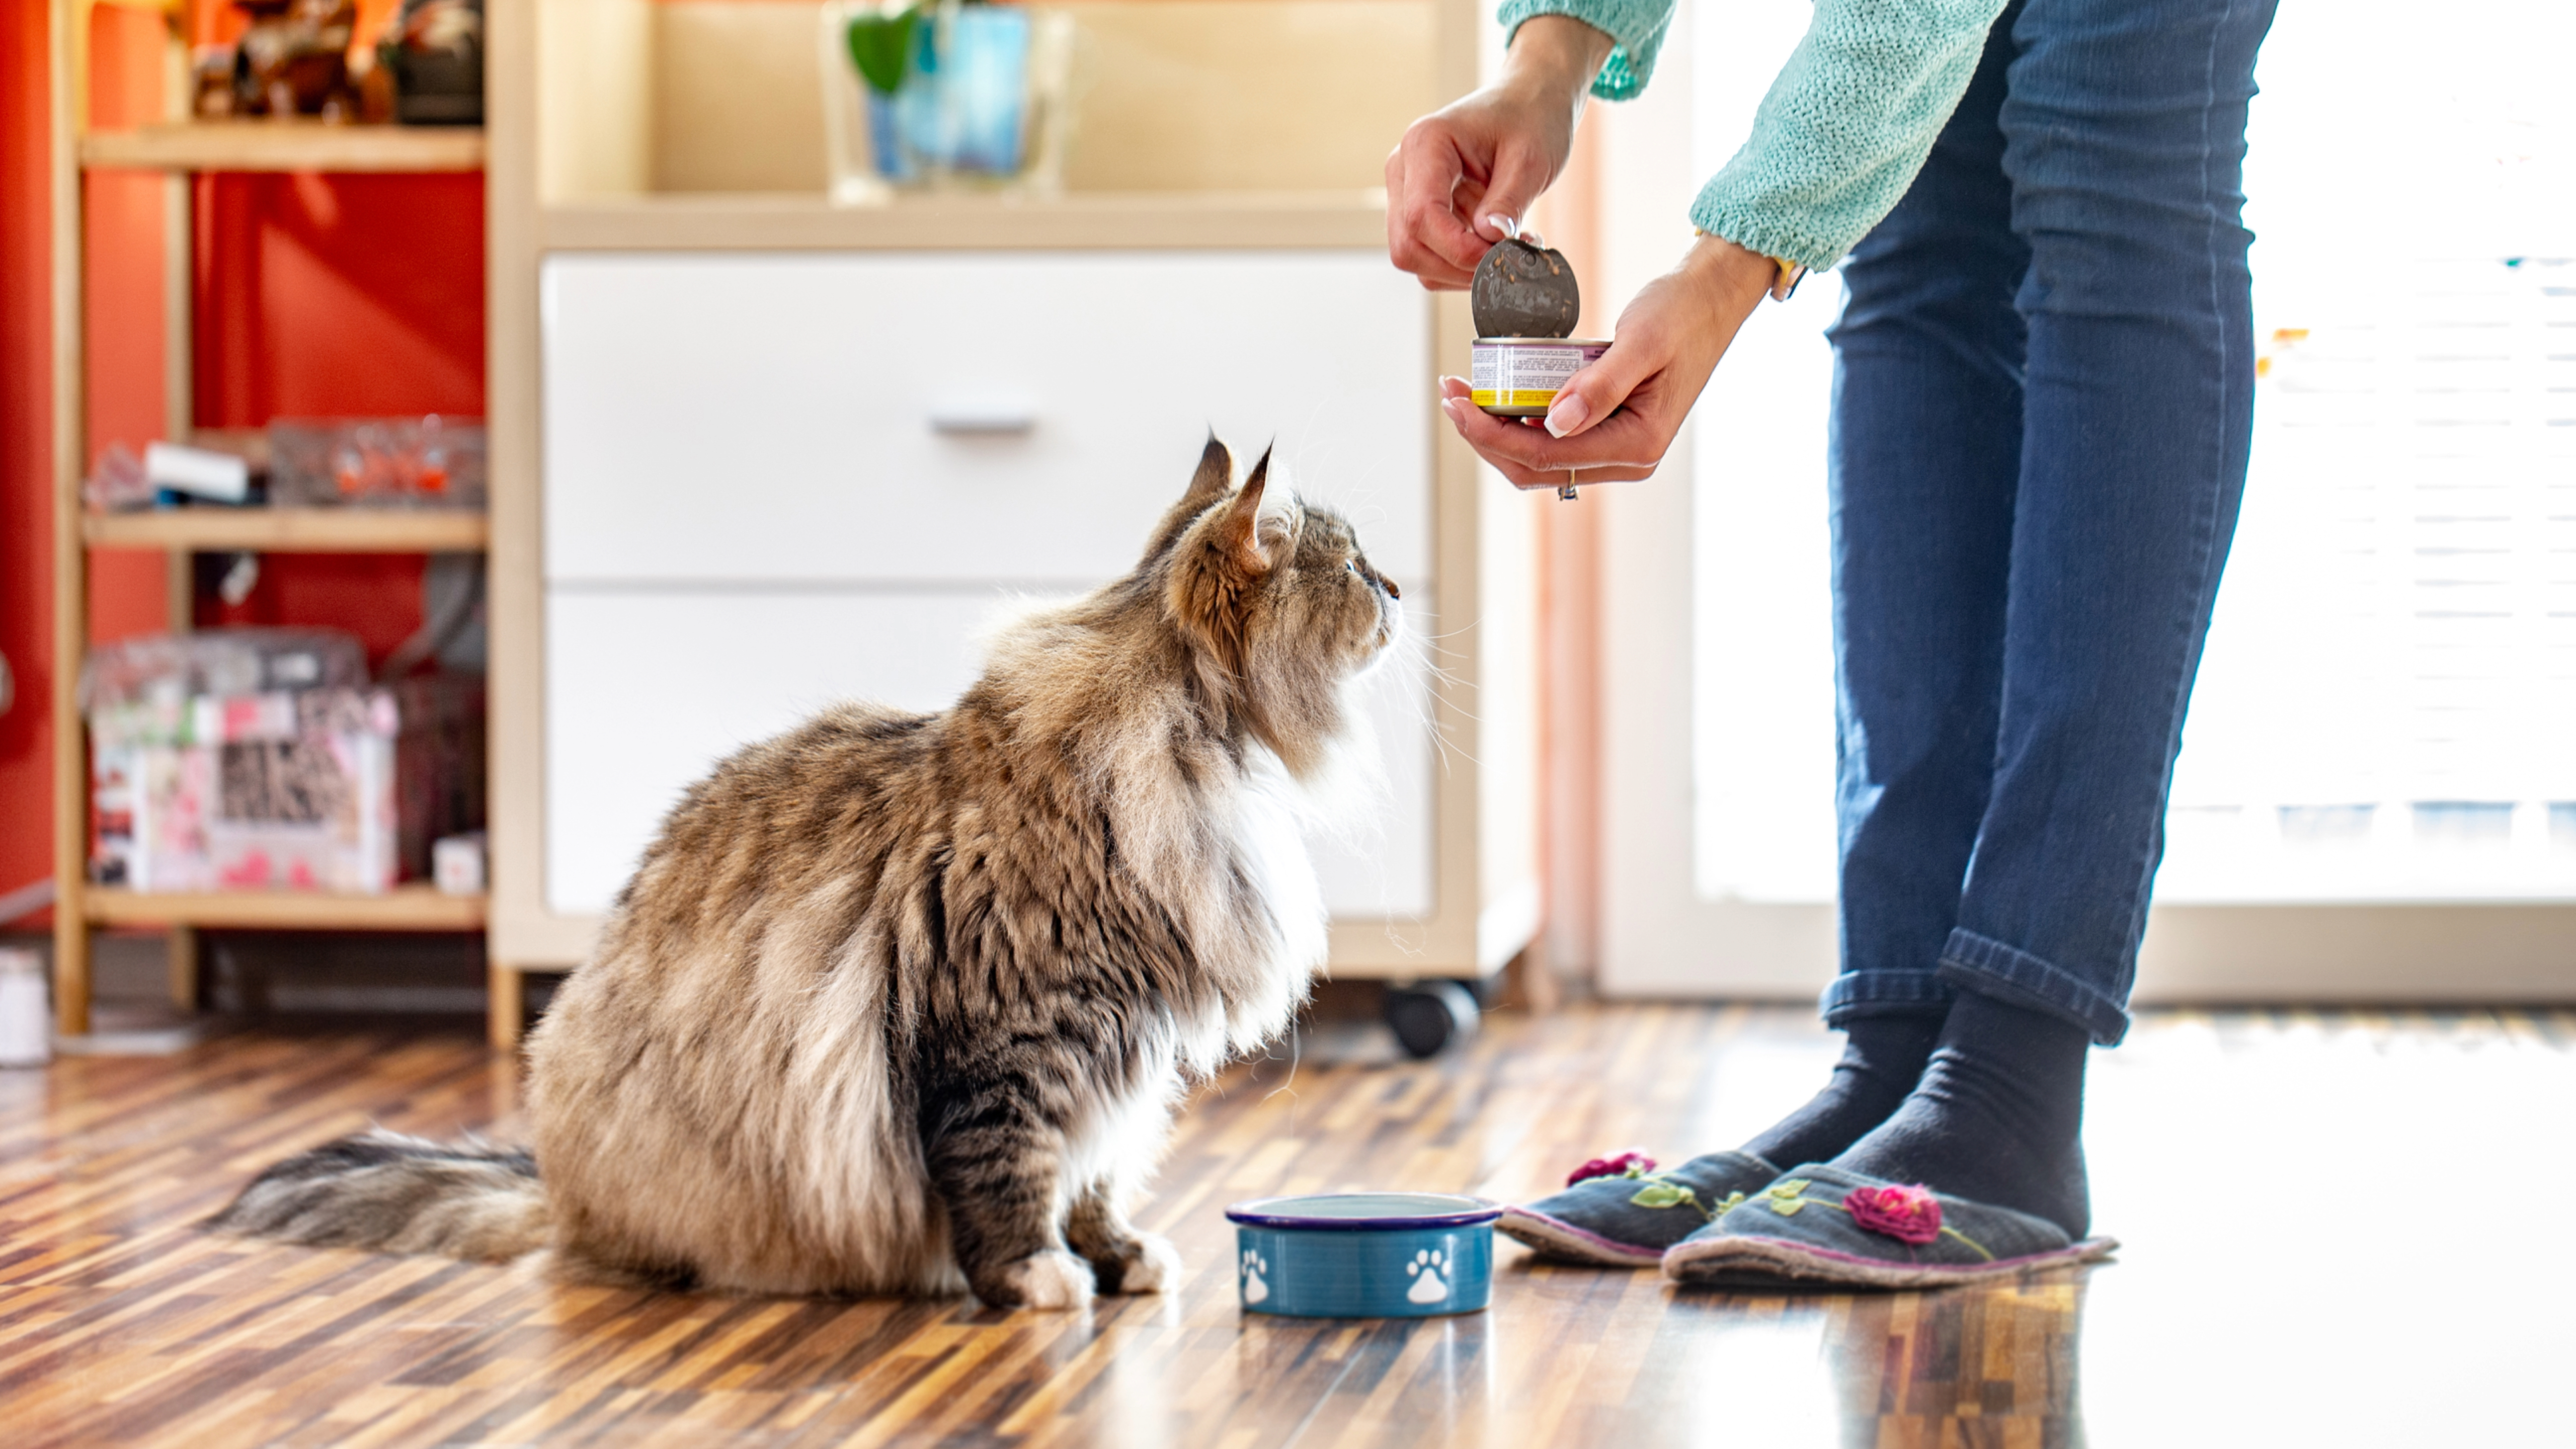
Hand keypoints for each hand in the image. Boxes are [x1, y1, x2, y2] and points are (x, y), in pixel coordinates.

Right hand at [1385, 17, 1612, 289]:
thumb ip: (1509, 201)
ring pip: (1414, 257)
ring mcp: (1407, 191)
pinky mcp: (1419, 211)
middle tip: (1507, 259)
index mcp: (1425, 144)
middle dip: (1457, 265)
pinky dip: (1460, 265)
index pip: (1421, 216)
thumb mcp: (1531, 159)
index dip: (1459, 249)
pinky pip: (1429, 256)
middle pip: (1408, 244)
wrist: (1529, 103)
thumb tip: (1489, 241)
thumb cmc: (1531, 119)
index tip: (1501, 257)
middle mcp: (1404, 168)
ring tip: (1507, 250)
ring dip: (1461, 269)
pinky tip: (1494, 248)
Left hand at [1439, 235, 1775, 487]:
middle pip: (1535, 467)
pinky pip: (1554, 441)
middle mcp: (1628, 458)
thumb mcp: (1641, 342)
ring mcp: (1619, 448)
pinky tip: (1496, 397)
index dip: (1492, 434)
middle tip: (1451, 397)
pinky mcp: (1610, 431)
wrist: (1711, 298)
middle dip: (1485, 436)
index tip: (1458, 404)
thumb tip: (1553, 423)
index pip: (1547, 455)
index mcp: (1638, 444)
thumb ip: (1600, 386)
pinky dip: (1520, 423)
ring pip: (1540, 460)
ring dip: (1497, 433)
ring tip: (1464, 396)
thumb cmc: (1681, 313)